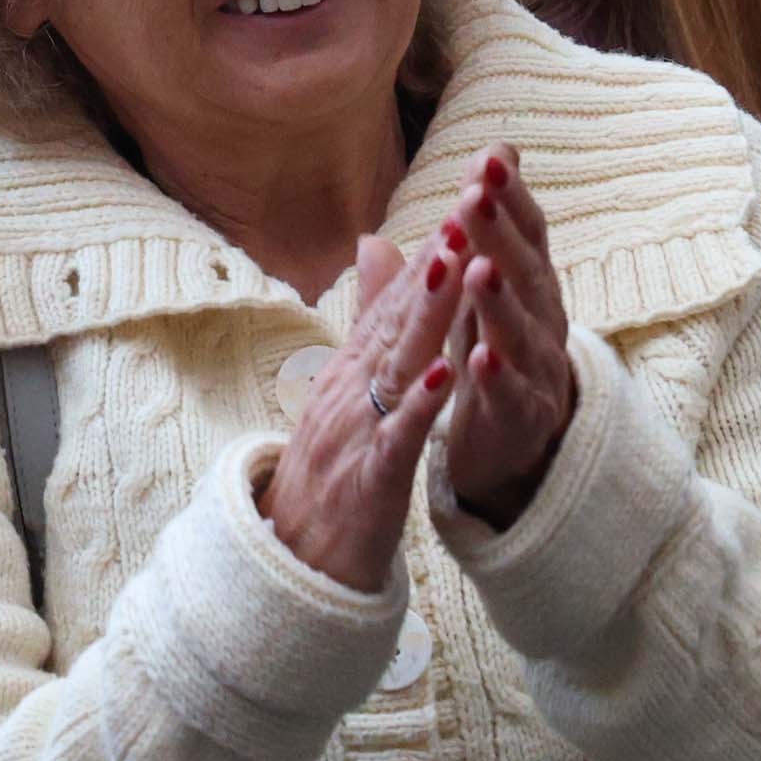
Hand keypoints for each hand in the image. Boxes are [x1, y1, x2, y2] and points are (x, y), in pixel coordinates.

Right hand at [258, 229, 459, 588]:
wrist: (292, 562)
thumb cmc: (330, 476)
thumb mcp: (348, 393)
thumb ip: (366, 320)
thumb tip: (374, 246)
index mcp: (352, 371)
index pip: (397, 299)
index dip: (434, 247)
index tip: (468, 198)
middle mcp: (349, 390)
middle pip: (398, 318)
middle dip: (436, 260)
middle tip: (468, 204)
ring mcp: (355, 432)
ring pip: (396, 363)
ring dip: (426, 313)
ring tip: (456, 264)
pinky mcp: (367, 479)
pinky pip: (396, 436)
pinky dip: (419, 403)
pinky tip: (443, 371)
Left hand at [435, 150, 578, 526]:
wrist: (511, 445)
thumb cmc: (492, 354)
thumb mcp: (475, 294)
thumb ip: (472, 235)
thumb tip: (477, 165)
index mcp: (527, 288)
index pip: (524, 235)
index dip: (510, 197)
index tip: (490, 156)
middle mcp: (541, 320)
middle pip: (525, 272)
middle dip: (502, 232)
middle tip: (478, 193)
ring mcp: (537, 369)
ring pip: (522, 331)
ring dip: (500, 299)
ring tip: (478, 268)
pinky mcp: (522, 417)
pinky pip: (511, 395)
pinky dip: (496, 375)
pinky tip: (477, 356)